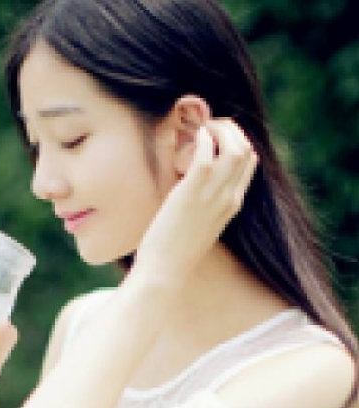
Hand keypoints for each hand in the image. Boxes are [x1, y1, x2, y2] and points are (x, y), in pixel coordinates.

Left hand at [134, 118, 258, 285]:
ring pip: (234, 148)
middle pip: (247, 151)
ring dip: (220, 130)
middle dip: (231, 130)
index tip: (215, 137)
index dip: (236, 141)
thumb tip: (193, 184)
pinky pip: (206, 155)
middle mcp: (229, 198)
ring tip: (201, 129)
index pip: (250, 163)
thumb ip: (203, 204)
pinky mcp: (191, 194)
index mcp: (232, 205)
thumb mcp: (199, 224)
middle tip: (209, 127)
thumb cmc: (175, 249)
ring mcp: (212, 196)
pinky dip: (202, 139)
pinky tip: (193, 137)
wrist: (165, 271)